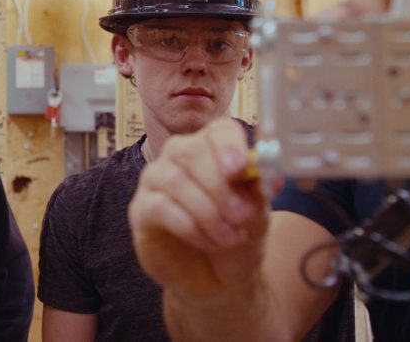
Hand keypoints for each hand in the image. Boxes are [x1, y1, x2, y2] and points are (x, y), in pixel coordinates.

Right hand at [128, 118, 271, 301]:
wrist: (219, 278)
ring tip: (230, 237)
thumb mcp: (258, 216)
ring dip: (207, 212)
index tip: (240, 168)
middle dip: (218, 185)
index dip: (228, 146)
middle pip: (189, 150)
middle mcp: (179, 157)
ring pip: (174, 179)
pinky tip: (207, 241)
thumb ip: (259, 192)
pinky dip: (189, 226)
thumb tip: (268, 175)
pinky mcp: (141, 209)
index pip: (217, 131)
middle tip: (241, 215)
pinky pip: (160, 207)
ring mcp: (155, 181)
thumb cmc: (238, 237)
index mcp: (213, 150)